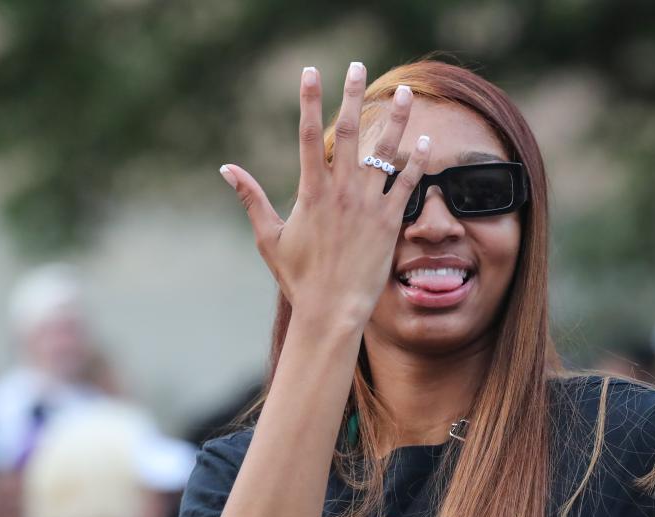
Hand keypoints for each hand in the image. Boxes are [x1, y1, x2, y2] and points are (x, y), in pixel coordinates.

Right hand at [218, 62, 430, 326]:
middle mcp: (341, 192)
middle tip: (358, 67)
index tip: (311, 71)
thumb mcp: (269, 237)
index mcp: (311, 192)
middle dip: (353, 96)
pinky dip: (419, 161)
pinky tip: (427, 139)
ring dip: (396, 119)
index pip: (308, 135)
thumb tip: (226, 169)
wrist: (331, 310)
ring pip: (385, 153)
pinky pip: (408, 184)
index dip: (309, 100)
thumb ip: (251, 198)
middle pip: (348, 133)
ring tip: (407, 92)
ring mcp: (368, 205)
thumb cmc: (299, 278)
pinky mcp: (390, 222)